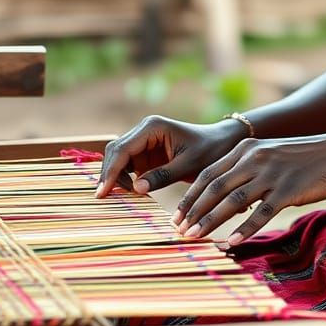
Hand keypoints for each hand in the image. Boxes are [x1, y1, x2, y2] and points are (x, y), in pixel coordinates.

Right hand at [96, 115, 246, 198]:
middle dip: (109, 174)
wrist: (222, 144)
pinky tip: (128, 194)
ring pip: (118, 159)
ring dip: (116, 178)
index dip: (110, 171)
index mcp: (152, 127)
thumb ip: (163, 176)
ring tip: (120, 198)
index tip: (103, 192)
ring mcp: (143, 141)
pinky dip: (125, 179)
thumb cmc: (210, 151)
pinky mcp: (146, 153)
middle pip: (115, 152)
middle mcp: (144, 130)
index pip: (122, 149)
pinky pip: (128, 166)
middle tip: (104, 198)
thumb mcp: (189, 165)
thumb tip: (136, 189)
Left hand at [172, 133, 325, 246]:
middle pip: (216, 187)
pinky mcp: (288, 189)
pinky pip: (261, 212)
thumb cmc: (300, 158)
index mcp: (246, 149)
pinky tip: (231, 241)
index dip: (190, 196)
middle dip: (194, 211)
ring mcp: (271, 173)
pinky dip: (244, 228)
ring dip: (211, 221)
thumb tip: (220, 195)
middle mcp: (255, 158)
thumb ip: (244, 168)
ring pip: (233, 200)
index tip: (176, 216)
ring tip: (195, 238)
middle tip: (180, 231)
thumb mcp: (268, 155)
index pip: (208, 173)